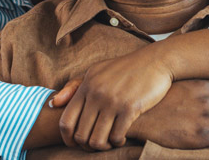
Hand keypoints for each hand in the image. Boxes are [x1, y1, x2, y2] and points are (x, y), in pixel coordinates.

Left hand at [58, 51, 173, 149]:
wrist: (155, 61)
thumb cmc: (124, 68)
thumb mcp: (96, 71)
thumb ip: (74, 87)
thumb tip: (53, 104)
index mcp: (86, 86)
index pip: (65, 121)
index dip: (67, 139)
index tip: (75, 143)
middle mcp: (97, 94)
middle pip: (81, 134)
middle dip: (87, 145)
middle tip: (96, 143)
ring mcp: (113, 101)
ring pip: (98, 140)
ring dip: (102, 146)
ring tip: (109, 142)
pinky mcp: (131, 108)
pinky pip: (116, 136)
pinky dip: (117, 142)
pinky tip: (121, 137)